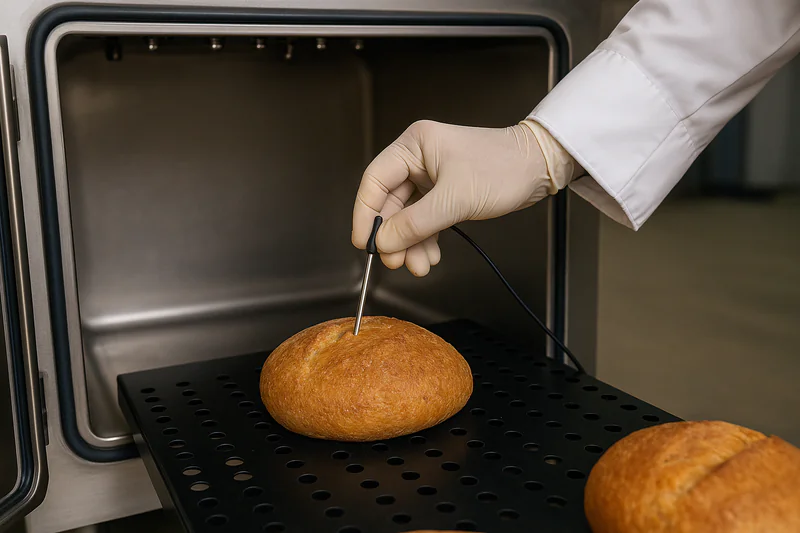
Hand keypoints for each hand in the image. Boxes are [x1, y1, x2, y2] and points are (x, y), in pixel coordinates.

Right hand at [351, 119, 576, 275]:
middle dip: (394, 236)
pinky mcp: (445, 192)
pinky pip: (425, 220)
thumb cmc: (503, 168)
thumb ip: (415, 223)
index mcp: (414, 146)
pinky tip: (431, 257)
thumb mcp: (454, 199)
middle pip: (390, 203)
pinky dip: (426, 240)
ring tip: (418, 266)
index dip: (366, 214)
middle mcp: (418, 159)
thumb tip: (384, 242)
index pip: (374, 181)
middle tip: (395, 262)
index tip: (365, 242)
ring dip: (411, 243)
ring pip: (408, 216)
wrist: (539, 168)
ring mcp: (431, 176)